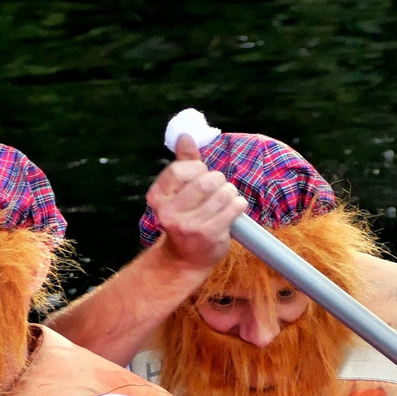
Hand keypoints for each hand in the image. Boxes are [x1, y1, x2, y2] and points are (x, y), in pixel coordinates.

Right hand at [146, 134, 245, 270]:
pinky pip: (234, 207)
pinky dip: (239, 204)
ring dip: (230, 193)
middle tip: (218, 189)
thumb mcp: (180, 191)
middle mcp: (169, 212)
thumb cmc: (186, 218)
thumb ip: (184, 162)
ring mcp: (189, 225)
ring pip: (222, 193)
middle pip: (205, 180)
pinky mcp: (209, 234)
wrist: (186, 259)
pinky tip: (234, 209)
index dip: (197, 169)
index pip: (180, 169)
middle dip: (218, 181)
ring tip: (226, 200)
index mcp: (157, 197)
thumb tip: (185, 136)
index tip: (200, 177)